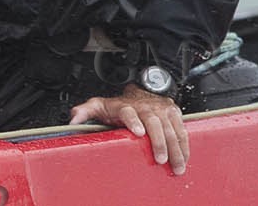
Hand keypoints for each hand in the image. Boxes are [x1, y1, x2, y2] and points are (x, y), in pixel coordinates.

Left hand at [69, 84, 188, 174]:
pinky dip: (185, 145)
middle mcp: (146, 107)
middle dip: (160, 143)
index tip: (138, 133)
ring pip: (172, 129)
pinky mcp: (174, 113)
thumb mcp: (100, 105)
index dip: (133, 121)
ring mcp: (162, 110)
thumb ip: (85, 112)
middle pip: (156, 124)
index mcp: (126, 107)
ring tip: (177, 167)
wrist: (140, 90)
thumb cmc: (120, 104)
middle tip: (162, 161)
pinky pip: (182, 130)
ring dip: (176, 149)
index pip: (129, 113)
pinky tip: (185, 158)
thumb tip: (72, 120)